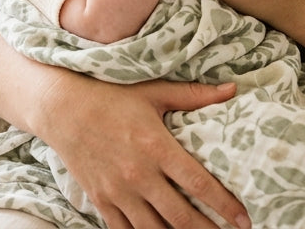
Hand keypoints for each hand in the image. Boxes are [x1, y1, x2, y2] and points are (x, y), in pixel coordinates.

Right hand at [34, 72, 249, 228]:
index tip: (244, 219)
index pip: (199, 184)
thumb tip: (233, 89)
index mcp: (156, 147)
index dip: (225, 205)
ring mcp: (118, 191)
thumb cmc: (110, 95)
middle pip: (181, 216)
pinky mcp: (101, 199)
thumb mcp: (153, 91)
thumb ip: (195, 95)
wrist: (60, 107)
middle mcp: (139, 174)